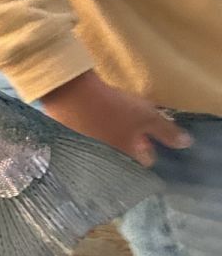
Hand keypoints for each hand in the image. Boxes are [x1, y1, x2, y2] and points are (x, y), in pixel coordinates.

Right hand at [41, 70, 191, 166]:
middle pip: (123, 158)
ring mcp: (85, 152)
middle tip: (129, 130)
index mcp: (126, 156)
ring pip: (103, 151)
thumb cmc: (111, 107)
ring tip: (109, 123)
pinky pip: (84, 143)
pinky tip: (91, 121)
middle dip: (128, 148)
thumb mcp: (146, 116)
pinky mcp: (69, 142)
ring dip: (107, 142)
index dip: (150, 147)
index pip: (145, 161)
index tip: (149, 137)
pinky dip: (90, 136)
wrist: (69, 94)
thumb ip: (166, 132)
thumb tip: (186, 144)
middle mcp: (106, 160)